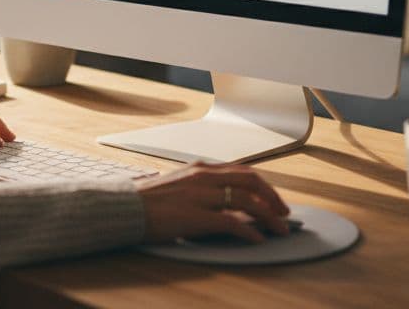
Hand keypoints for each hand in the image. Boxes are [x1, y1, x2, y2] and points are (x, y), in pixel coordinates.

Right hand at [134, 162, 290, 243]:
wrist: (124, 207)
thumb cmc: (148, 201)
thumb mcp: (179, 187)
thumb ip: (203, 190)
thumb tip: (228, 205)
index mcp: (200, 169)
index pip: (243, 172)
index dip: (264, 186)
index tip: (274, 200)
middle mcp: (203, 177)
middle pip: (251, 182)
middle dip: (273, 198)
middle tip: (284, 214)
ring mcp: (200, 195)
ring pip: (246, 200)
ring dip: (268, 216)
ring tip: (279, 229)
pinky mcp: (195, 215)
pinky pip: (231, 222)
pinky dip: (249, 231)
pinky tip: (257, 239)